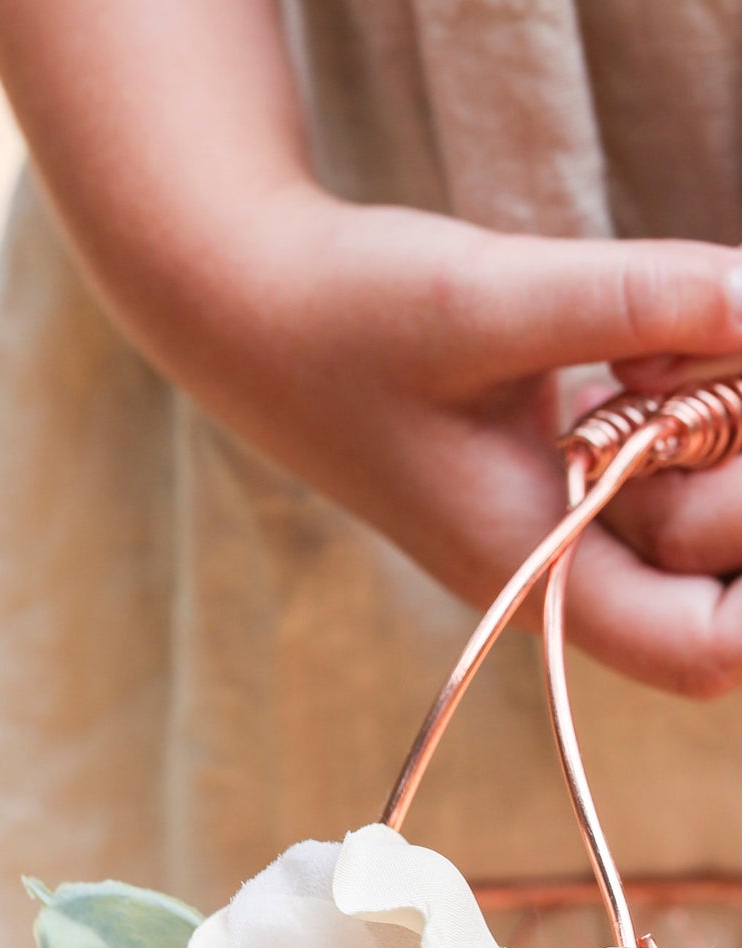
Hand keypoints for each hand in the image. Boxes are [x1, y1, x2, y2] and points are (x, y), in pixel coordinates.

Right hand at [0, 0, 741, 696]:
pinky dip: (696, 376)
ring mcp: (572, 508)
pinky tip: (651, 322)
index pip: (705, 648)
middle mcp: (565, 557)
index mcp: (538, 565)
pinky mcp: (574, 453)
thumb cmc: (343, 319)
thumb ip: (629, 298)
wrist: (254, 304)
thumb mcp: (483, 300)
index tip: (740, 455)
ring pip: (714, 495)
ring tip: (667, 324)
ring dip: (728, 405)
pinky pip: (681, 439)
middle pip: (727, 568)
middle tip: (701, 347)